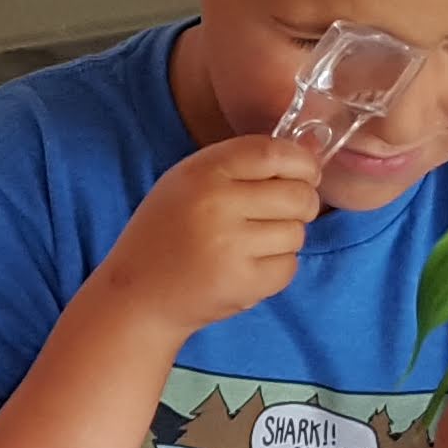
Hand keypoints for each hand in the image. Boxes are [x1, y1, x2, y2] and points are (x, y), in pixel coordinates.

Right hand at [87, 134, 325, 336]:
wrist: (137, 295)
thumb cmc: (167, 232)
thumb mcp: (187, 182)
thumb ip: (240, 165)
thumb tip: (310, 152)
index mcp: (202, 172)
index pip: (273, 153)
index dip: (301, 162)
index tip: (307, 173)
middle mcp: (216, 205)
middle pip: (297, 194)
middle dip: (303, 203)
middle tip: (285, 213)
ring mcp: (230, 247)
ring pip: (296, 232)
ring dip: (285, 238)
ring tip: (253, 244)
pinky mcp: (242, 283)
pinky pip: (288, 266)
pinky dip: (277, 268)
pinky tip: (248, 267)